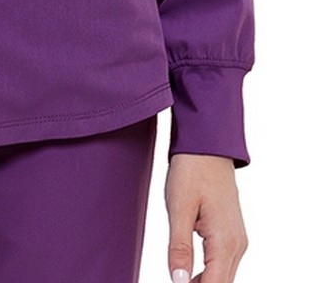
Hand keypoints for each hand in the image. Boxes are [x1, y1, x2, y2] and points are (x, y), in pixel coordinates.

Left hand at [164, 153, 247, 281]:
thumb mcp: (179, 208)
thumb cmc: (192, 170)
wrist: (208, 144)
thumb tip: (179, 281)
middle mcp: (237, 245)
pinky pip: (223, 263)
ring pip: (223, 277)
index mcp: (225, 241)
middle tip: (175, 280)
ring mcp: (237, 239)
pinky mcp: (232, 234)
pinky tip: (190, 271)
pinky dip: (208, 273)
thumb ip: (179, 247)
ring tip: (179, 278)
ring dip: (203, 282)